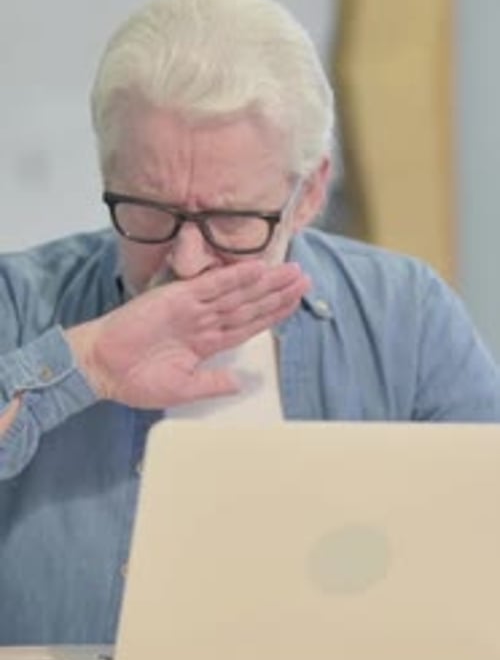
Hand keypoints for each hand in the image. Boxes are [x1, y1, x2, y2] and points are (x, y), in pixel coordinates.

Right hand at [66, 260, 308, 408]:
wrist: (103, 369)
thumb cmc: (136, 380)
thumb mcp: (183, 389)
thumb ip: (213, 383)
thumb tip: (242, 383)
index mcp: (208, 342)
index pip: (248, 325)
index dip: (273, 313)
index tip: (295, 302)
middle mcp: (205, 321)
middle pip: (249, 304)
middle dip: (277, 293)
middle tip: (304, 278)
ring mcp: (193, 308)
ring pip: (237, 292)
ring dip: (265, 282)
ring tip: (292, 272)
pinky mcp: (177, 298)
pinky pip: (212, 285)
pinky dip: (235, 276)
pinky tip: (257, 270)